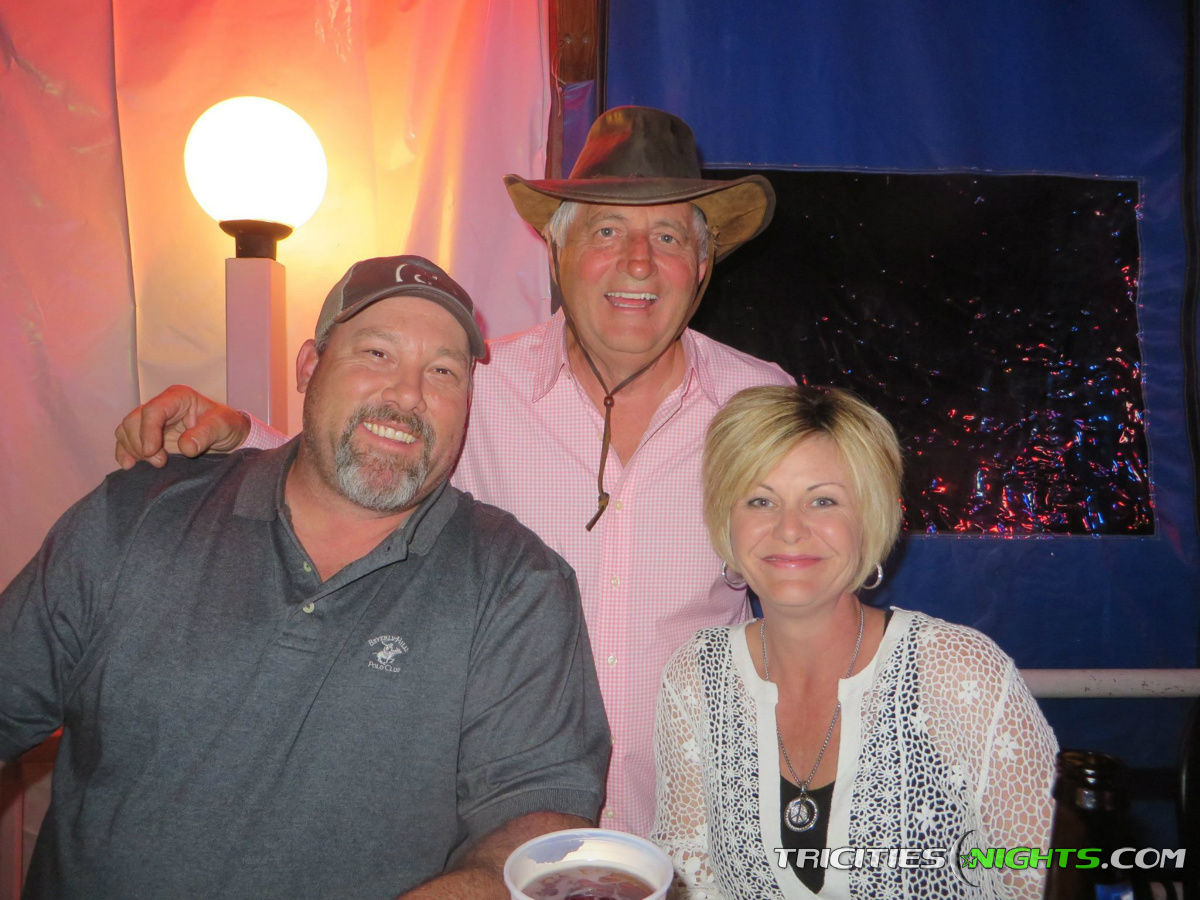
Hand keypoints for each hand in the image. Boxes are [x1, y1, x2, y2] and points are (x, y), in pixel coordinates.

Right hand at [114, 385, 250, 468]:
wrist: (227, 437)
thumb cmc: (226, 426)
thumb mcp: (222, 426)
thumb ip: (205, 434)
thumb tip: (185, 447)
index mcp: (178, 398)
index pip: (153, 410)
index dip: (148, 431)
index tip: (152, 451)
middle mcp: (161, 406)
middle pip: (134, 420)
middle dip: (140, 443)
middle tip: (159, 462)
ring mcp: (152, 421)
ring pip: (127, 430)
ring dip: (132, 449)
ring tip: (153, 464)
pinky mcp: (147, 435)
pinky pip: (126, 440)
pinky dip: (124, 452)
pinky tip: (130, 465)